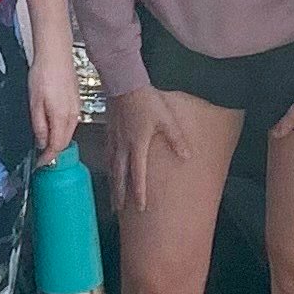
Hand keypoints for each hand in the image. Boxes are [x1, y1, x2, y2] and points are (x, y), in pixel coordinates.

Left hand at [29, 53, 83, 162]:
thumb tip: (41, 142)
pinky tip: (53, 126)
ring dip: (58, 141)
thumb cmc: (44, 74)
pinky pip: (71, 122)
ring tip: (45, 144)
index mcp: (62, 117)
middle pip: (64, 141)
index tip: (40, 164)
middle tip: (42, 158)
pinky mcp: (76, 100)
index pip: (57, 146)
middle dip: (53, 152)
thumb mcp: (34, 103)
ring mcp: (76, 107)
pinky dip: (62, 129)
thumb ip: (39, 125)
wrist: (55, 54)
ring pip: (68, 132)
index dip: (48, 158)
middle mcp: (72, 114)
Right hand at [107, 85, 191, 212]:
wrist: (124, 83)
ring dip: (112, 183)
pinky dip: (107, 167)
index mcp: (137, 146)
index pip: (137, 175)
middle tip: (117, 210)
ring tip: (111, 196)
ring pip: (110, 167)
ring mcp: (113, 140)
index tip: (140, 208)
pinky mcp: (109, 132)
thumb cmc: (146, 100)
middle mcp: (122, 146)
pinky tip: (108, 169)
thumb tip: (187, 156)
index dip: (139, 193)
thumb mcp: (166, 119)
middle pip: (119, 176)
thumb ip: (176, 139)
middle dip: (119, 194)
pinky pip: (106, 155)